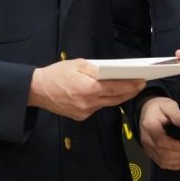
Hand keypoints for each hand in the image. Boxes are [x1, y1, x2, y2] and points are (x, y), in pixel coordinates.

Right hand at [28, 59, 143, 120]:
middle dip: (129, 91)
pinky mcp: (81, 116)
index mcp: (88, 88)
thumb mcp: (78, 64)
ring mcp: (85, 112)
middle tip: (140, 84)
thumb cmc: (57, 74)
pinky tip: (109, 93)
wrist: (37, 90)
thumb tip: (113, 72)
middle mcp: (88, 103)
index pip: (116, 87)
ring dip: (118, 96)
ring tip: (129, 88)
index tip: (142, 80)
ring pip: (107, 104)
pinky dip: (104, 100)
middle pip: (115, 98)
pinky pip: (97, 107)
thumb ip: (97, 69)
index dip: (130, 84)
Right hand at [138, 96, 179, 169]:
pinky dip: (173, 166)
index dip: (174, 145)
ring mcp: (148, 147)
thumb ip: (175, 112)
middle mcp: (147, 140)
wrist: (147, 111)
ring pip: (163, 160)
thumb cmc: (158, 107)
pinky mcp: (151, 152)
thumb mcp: (167, 104)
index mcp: (150, 126)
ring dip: (179, 161)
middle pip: (163, 153)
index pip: (160, 141)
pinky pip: (161, 163)